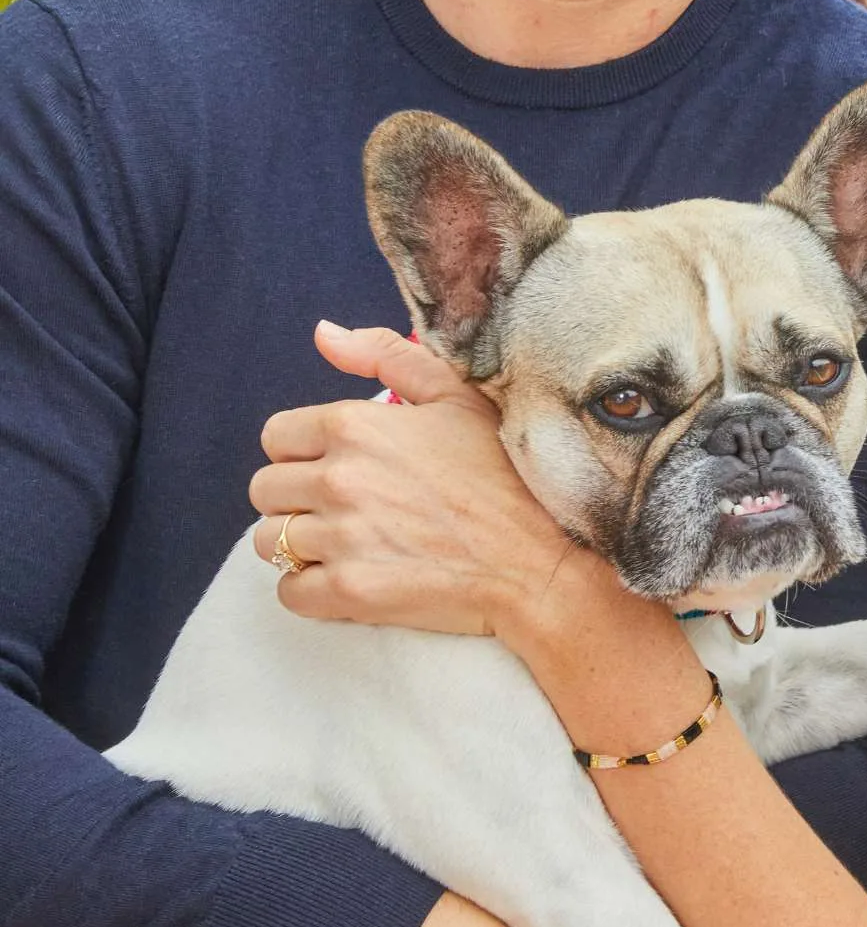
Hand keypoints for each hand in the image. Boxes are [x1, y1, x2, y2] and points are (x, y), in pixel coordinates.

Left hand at [249, 320, 590, 638]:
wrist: (542, 564)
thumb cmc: (507, 476)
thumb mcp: (457, 397)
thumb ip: (385, 355)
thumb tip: (323, 334)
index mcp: (355, 425)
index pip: (276, 437)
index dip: (303, 452)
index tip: (338, 468)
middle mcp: (339, 478)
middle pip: (265, 490)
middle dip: (295, 498)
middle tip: (342, 510)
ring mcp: (342, 537)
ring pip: (270, 541)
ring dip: (301, 545)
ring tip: (347, 545)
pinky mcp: (350, 591)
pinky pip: (291, 592)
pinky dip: (311, 590)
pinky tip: (349, 579)